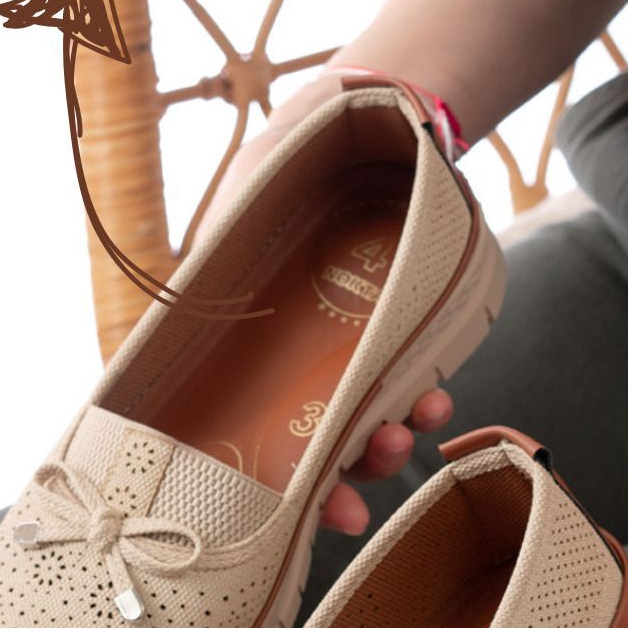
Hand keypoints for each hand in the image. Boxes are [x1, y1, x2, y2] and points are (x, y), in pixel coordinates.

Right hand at [203, 73, 454, 534]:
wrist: (371, 116)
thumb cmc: (290, 156)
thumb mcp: (247, 192)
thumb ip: (221, 244)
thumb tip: (191, 284)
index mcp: (236, 344)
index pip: (233, 431)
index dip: (263, 486)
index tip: (298, 512)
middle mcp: (284, 362)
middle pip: (301, 448)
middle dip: (335, 479)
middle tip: (361, 490)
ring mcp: (339, 355)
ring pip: (357, 427)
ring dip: (383, 444)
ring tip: (410, 427)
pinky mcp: (391, 339)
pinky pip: (405, 387)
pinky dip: (420, 399)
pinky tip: (436, 394)